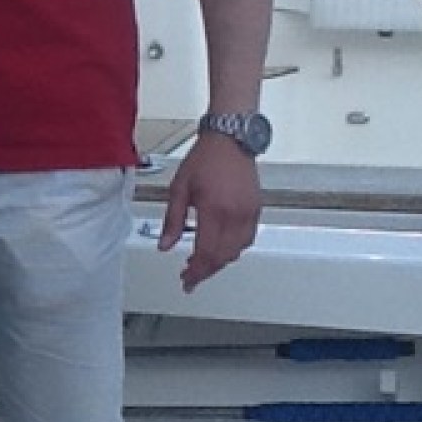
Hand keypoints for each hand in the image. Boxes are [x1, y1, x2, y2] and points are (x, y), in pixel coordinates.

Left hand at [158, 133, 262, 292]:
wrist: (230, 140)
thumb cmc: (203, 160)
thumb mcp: (179, 188)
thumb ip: (172, 220)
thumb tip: (165, 246)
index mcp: (214, 210)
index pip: (206, 252)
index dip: (196, 271)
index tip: (186, 281)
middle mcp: (235, 215)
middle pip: (223, 257)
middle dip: (206, 271)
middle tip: (190, 276)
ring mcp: (249, 214)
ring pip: (237, 251)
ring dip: (219, 262)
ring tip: (201, 264)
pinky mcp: (256, 210)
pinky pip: (247, 239)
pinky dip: (233, 250)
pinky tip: (219, 249)